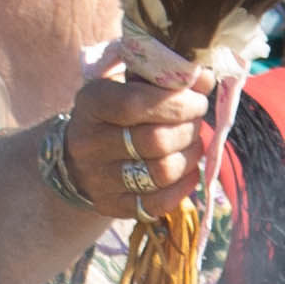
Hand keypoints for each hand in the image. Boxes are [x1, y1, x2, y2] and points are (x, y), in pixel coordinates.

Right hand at [59, 33, 222, 218]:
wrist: (79, 157)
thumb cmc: (114, 113)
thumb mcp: (127, 85)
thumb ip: (164, 78)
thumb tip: (205, 79)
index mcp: (91, 104)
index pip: (136, 104)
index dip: (177, 103)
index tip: (197, 100)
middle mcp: (89, 143)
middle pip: (155, 141)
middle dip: (189, 129)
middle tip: (197, 121)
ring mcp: (99, 179)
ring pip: (161, 172)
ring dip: (190, 156)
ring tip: (192, 143)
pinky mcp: (111, 205)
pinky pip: (158, 203)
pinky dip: (184, 186)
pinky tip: (188, 170)